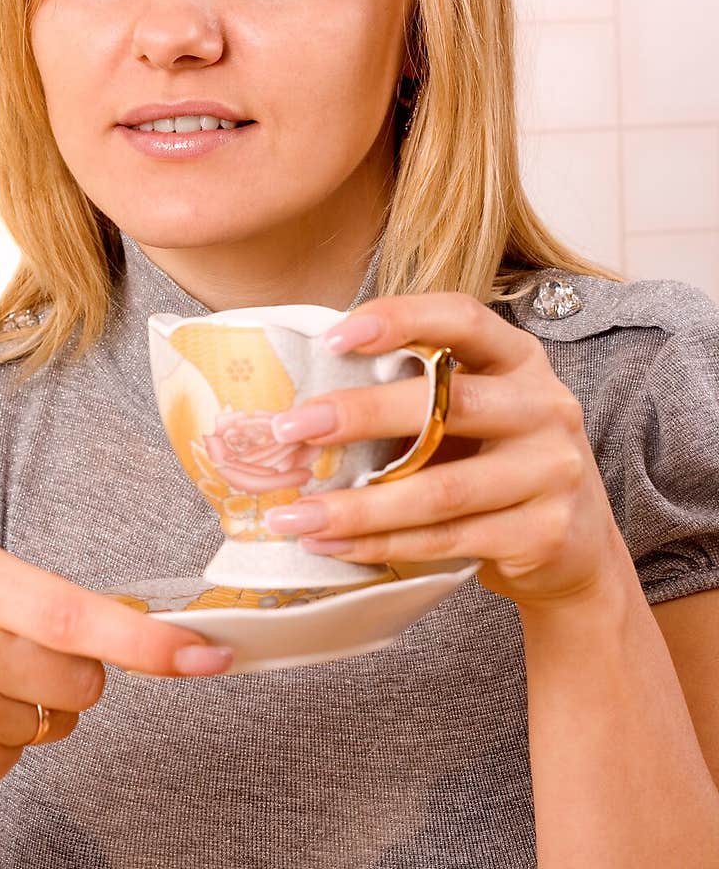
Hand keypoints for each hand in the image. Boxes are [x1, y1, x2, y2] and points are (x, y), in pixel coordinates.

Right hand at [0, 538, 232, 797]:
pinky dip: (3, 740)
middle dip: (76, 672)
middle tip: (20, 653)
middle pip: (84, 680)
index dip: (149, 642)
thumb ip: (41, 590)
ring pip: (56, 722)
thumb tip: (132, 625)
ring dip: (33, 706)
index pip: (78, 617)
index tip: (205, 653)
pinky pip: (20, 758)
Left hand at [263, 293, 626, 610]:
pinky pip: (447, 540)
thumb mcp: (478, 415)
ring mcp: (551, 471)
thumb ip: (421, 395)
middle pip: (446, 403)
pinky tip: (332, 545)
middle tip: (290, 428)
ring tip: (292, 514)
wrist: (578, 550)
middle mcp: (545, 406)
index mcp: (520, 359)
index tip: (333, 337)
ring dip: (356, 505)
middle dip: (359, 414)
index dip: (399, 319)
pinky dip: (381, 545)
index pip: (463, 318)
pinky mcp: (544, 533)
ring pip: (439, 490)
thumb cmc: (501, 465)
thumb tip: (307, 394)